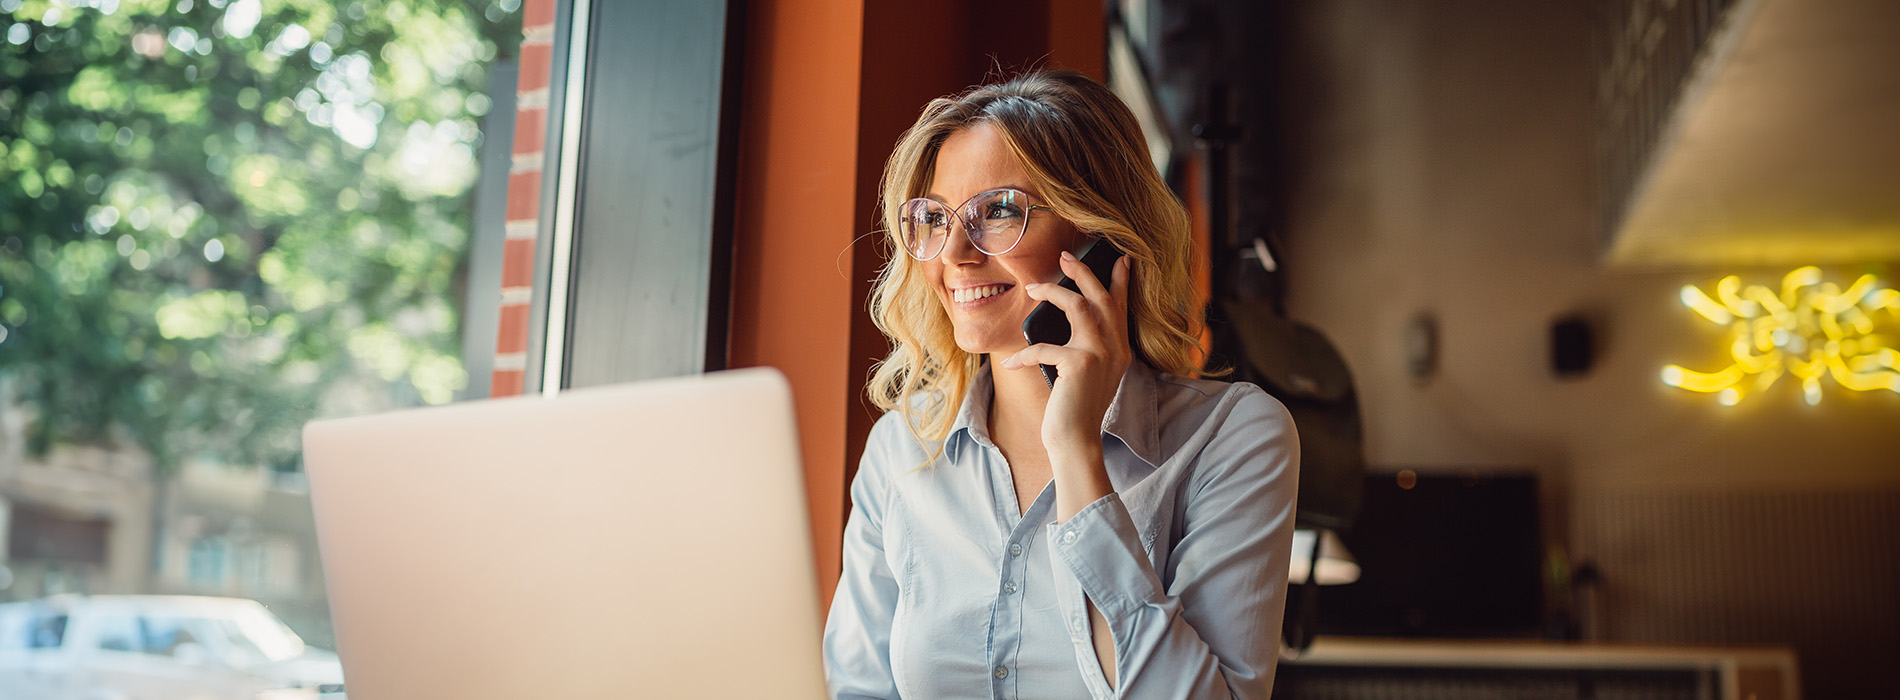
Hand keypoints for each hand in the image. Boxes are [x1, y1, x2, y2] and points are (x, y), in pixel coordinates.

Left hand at [999, 251, 1133, 455]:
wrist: (1077, 441)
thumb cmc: (1076, 408)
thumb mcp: (1089, 374)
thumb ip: (1088, 348)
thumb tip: (1071, 319)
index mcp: (1120, 350)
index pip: (1121, 307)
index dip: (1120, 281)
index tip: (1120, 259)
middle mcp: (1115, 348)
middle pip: (1101, 297)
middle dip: (1083, 272)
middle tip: (1065, 256)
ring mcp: (1099, 355)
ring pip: (1078, 306)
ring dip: (1053, 292)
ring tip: (1033, 287)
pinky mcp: (1079, 365)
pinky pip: (1045, 347)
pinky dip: (1023, 354)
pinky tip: (1008, 361)